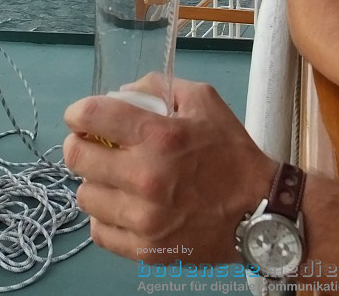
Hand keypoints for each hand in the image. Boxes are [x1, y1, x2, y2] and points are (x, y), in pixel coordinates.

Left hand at [63, 79, 276, 263]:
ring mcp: (143, 219)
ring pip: (84, 196)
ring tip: (114, 181)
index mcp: (159, 136)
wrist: (262, 212)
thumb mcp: (203, 101)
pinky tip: (123, 208)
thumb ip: (158, 87)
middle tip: (94, 147)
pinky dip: (106, 218)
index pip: (91, 116)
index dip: (78, 113)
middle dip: (81, 146)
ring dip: (95, 184)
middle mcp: (145, 177)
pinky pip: (99, 232)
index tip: (81, 117)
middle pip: (76, 157)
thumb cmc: (231, 153)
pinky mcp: (145, 250)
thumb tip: (119, 94)